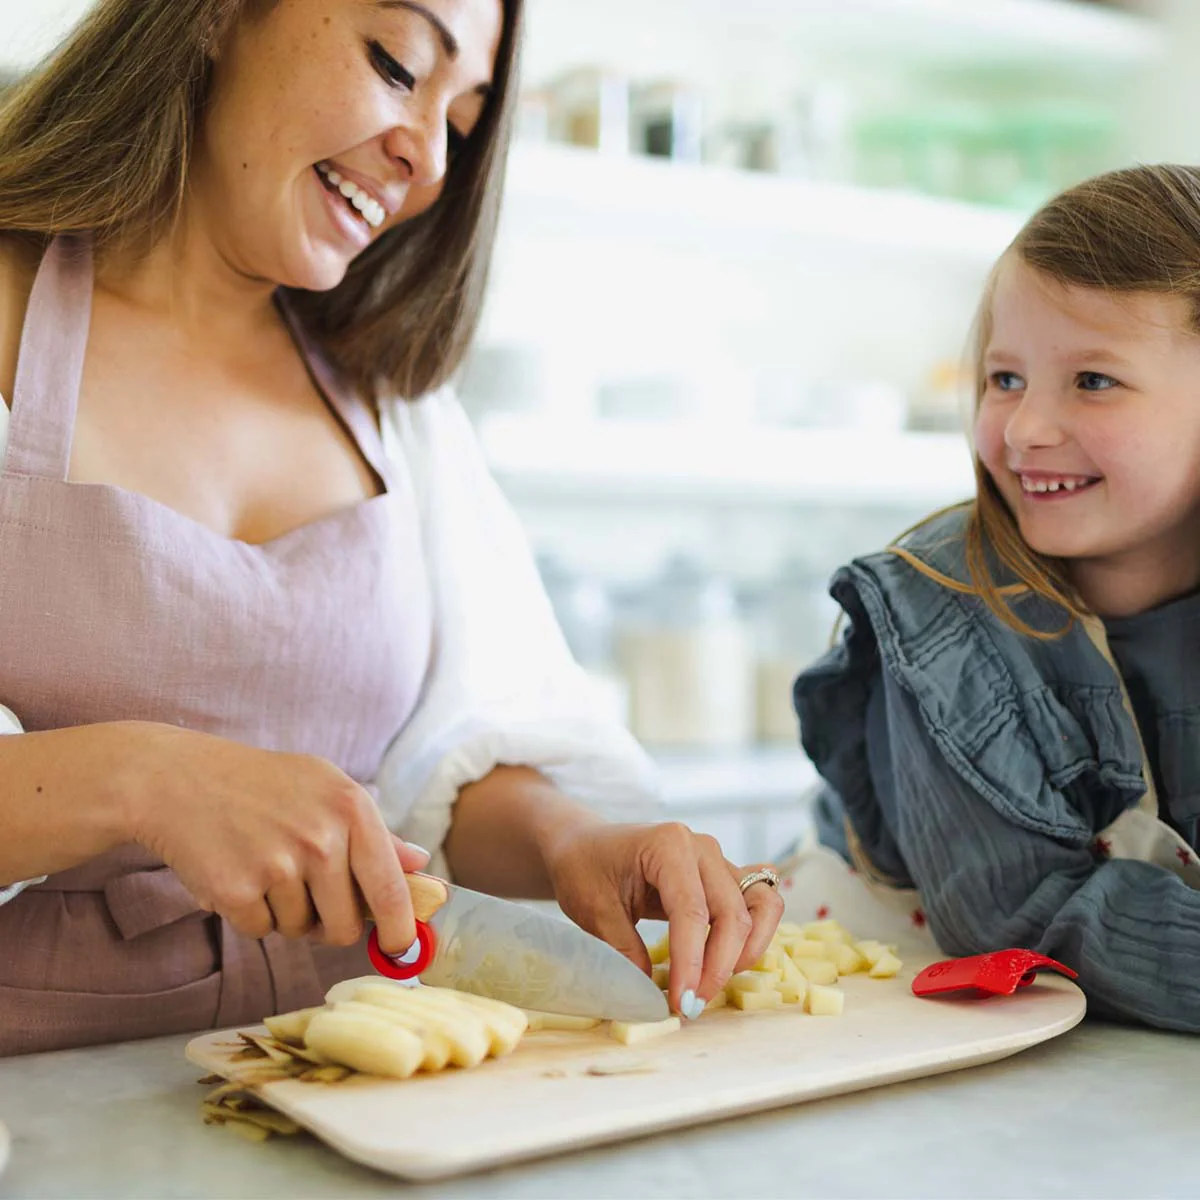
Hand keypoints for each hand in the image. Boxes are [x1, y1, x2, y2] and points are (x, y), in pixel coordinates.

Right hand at [112, 721, 427, 953]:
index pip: (391, 888)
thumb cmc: (262, 785)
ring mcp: (279, 865)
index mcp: (352, 808)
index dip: (400, 929)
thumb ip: (375, 833)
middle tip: (307, 893)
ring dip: (285, 913)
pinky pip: (261, 930)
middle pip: (346, 926)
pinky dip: (250, 913)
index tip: (401, 949)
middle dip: (330, 924)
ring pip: (300, 930)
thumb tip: (420, 864)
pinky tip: (237, 872)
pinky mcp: (237, 890)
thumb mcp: (326, 789)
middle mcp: (322, 837)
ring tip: (264, 865)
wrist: (179, 779)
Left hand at [542, 821, 783, 1019]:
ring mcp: (718, 860)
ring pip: (757, 907)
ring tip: (712, 984)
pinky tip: (733, 960)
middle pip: (732, 914)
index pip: (692, 912)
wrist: (585, 844)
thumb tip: (650, 997)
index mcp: (669, 845)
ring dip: (744, 952)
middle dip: (717, 967)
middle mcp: (702, 848)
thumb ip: (624, 950)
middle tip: (690, 1005)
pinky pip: (759, 901)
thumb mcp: (593, 910)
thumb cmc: (586, 868)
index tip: (681, 1004)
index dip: (691, 963)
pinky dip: (755, 934)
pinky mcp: (724, 877)